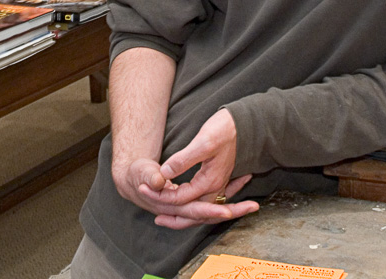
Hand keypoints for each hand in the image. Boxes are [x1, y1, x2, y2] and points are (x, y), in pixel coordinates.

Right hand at [114, 157, 256, 229]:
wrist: (132, 179)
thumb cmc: (136, 174)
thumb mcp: (140, 171)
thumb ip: (150, 175)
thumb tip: (161, 180)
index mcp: (171, 204)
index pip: (193, 210)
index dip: (209, 211)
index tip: (225, 210)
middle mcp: (182, 208)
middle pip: (209, 215)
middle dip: (231, 212)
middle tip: (252, 207)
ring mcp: (188, 204)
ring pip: (214, 209)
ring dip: (233, 206)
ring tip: (252, 202)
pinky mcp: (192, 198)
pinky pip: (213, 201)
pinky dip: (228, 194)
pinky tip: (241, 182)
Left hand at [146, 108, 259, 228]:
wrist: (246, 124)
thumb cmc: (224, 130)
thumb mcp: (203, 142)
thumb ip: (184, 159)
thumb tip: (164, 173)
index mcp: (209, 181)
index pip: (181, 197)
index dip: (161, 196)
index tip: (143, 190)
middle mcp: (215, 187)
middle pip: (193, 212)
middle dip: (175, 217)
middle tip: (156, 220)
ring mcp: (219, 184)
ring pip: (201, 210)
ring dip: (186, 216)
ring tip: (169, 218)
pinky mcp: (220, 179)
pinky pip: (208, 202)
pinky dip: (196, 208)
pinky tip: (186, 204)